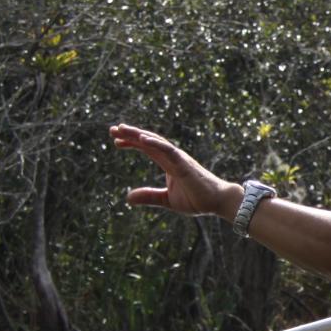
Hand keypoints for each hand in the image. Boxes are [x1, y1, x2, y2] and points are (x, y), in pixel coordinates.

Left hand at [110, 123, 238, 219]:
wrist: (218, 201)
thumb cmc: (197, 199)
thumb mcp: (166, 200)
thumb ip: (149, 196)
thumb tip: (127, 197)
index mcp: (168, 164)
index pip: (147, 149)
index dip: (131, 143)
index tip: (116, 141)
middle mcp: (172, 158)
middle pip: (149, 141)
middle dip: (131, 135)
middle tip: (113, 129)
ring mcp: (178, 159)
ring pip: (156, 142)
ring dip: (139, 135)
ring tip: (122, 129)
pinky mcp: (184, 163)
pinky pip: (168, 150)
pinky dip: (156, 144)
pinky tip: (142, 139)